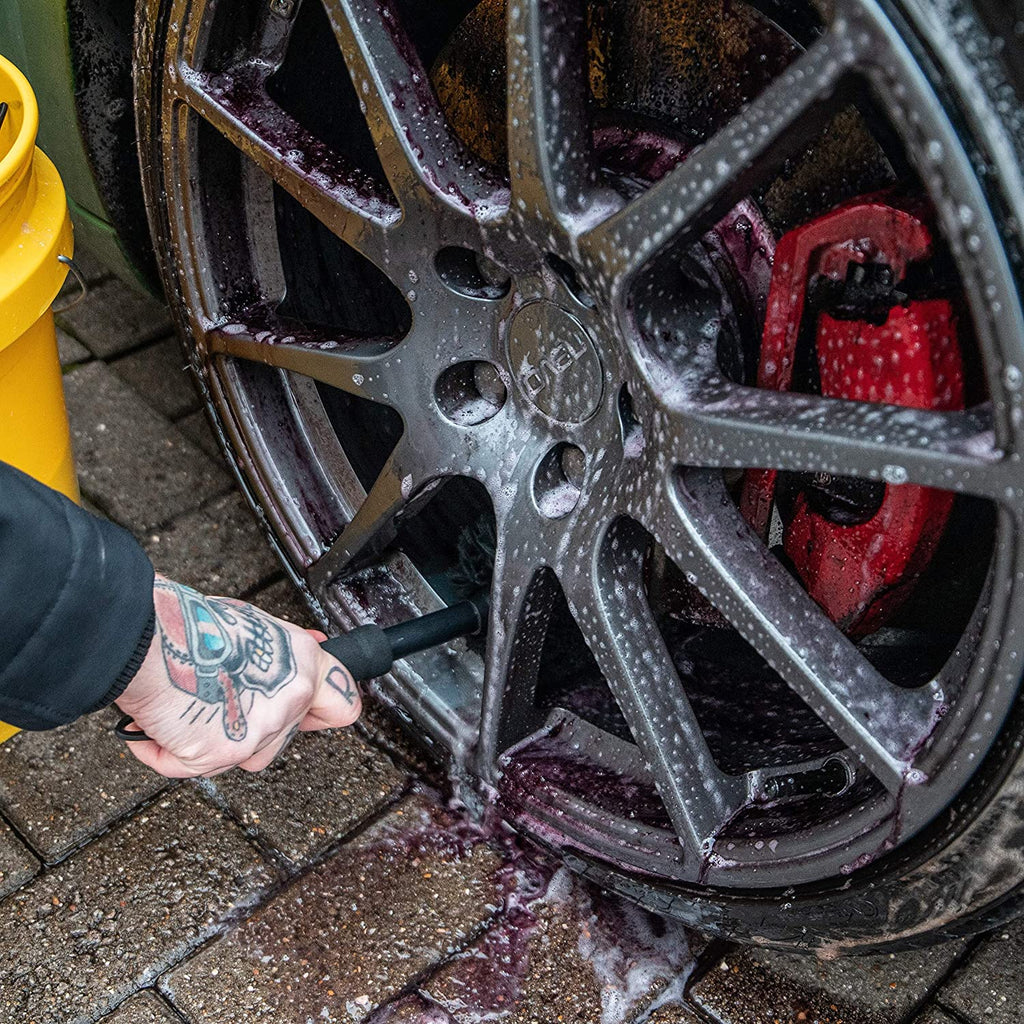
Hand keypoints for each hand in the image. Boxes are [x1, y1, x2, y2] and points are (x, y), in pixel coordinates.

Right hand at [115, 576, 360, 776]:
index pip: (343, 703)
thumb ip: (280, 648)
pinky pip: (192, 766)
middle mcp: (287, 698)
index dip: (324, 710)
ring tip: (190, 706)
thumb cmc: (188, 624)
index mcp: (301, 662)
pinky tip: (156, 723)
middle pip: (286, 735)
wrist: (144, 637)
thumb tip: (308, 649)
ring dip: (218, 739)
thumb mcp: (249, 622)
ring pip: (247, 754)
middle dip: (257, 723)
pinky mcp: (216, 755)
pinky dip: (167, 750)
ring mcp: (256, 732)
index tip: (313, 710)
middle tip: (226, 699)